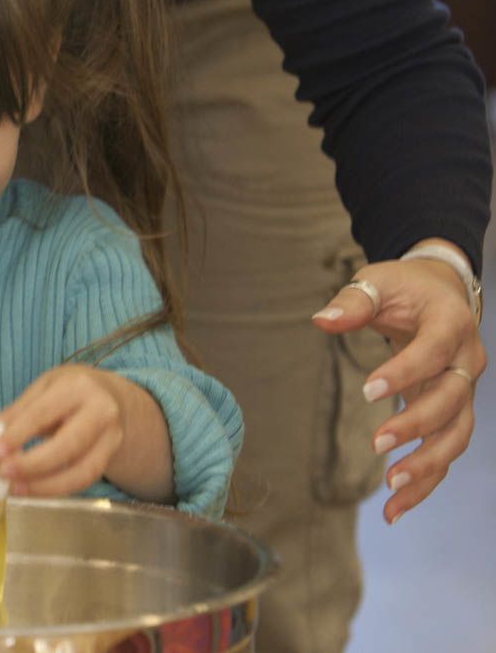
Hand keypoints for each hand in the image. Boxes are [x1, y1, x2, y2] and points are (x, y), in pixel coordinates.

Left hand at [0, 364, 172, 502]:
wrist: (113, 398)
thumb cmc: (71, 391)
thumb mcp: (44, 388)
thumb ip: (18, 412)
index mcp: (77, 386)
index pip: (43, 413)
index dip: (18, 435)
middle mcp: (100, 410)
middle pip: (67, 445)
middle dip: (32, 464)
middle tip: (4, 473)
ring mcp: (111, 436)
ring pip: (81, 470)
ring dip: (45, 485)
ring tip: (16, 489)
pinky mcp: (111, 457)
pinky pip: (85, 480)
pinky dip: (57, 489)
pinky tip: (34, 491)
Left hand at [312, 240, 485, 522]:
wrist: (440, 293)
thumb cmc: (403, 288)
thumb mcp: (377, 282)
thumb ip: (353, 302)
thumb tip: (323, 320)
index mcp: (451, 323)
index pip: (433, 352)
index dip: (405, 372)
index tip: (368, 390)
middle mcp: (467, 361)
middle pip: (452, 400)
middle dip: (417, 424)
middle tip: (377, 442)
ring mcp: (464, 391)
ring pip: (457, 435)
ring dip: (428, 465)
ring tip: (391, 488)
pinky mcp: (453, 413)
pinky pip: (445, 452)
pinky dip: (425, 483)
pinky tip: (394, 509)